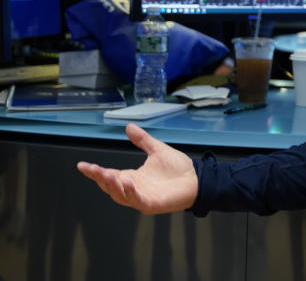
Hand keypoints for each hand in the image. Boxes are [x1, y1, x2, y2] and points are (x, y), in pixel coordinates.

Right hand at [76, 123, 197, 214]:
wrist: (197, 179)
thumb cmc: (178, 168)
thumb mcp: (157, 150)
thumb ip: (142, 140)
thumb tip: (128, 127)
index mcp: (132, 177)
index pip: (109, 175)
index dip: (95, 171)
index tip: (81, 165)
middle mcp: (134, 189)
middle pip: (110, 186)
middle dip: (100, 178)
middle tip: (92, 169)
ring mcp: (142, 198)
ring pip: (120, 195)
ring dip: (112, 186)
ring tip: (106, 174)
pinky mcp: (152, 204)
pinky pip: (138, 201)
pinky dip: (132, 194)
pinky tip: (129, 184)